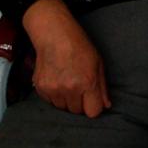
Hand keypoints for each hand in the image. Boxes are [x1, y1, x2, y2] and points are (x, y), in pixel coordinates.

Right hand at [21, 0, 109, 117]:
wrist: (54, 35)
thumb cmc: (79, 47)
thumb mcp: (98, 64)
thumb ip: (102, 88)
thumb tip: (106, 106)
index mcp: (87, 82)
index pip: (93, 112)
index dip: (93, 107)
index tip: (91, 100)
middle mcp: (70, 88)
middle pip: (77, 111)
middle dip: (79, 103)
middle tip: (78, 87)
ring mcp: (53, 89)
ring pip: (62, 108)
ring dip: (66, 100)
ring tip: (66, 83)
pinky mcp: (41, 88)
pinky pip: (50, 102)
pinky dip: (54, 96)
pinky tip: (57, 80)